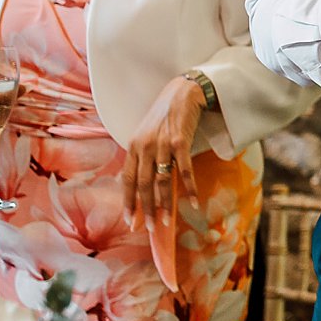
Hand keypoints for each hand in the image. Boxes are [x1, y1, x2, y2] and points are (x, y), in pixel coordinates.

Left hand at [122, 76, 205, 228]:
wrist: (183, 92)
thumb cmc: (165, 115)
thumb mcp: (146, 134)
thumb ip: (142, 155)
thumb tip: (140, 181)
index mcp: (133, 146)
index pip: (127, 180)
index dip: (128, 202)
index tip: (130, 221)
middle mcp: (145, 146)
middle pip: (143, 184)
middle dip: (145, 209)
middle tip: (149, 228)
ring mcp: (163, 144)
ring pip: (162, 181)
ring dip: (165, 203)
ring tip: (167, 221)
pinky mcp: (181, 141)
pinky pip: (185, 170)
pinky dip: (189, 188)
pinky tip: (193, 201)